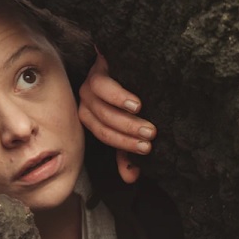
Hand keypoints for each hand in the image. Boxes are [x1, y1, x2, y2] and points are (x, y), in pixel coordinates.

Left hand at [78, 53, 156, 183]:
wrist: (137, 60)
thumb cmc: (133, 98)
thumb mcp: (131, 124)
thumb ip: (127, 150)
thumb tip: (130, 178)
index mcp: (92, 117)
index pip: (103, 135)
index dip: (123, 145)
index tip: (146, 150)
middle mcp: (88, 100)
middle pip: (101, 121)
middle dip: (127, 131)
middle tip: (150, 135)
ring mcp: (91, 82)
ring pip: (99, 104)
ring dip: (123, 116)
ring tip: (144, 120)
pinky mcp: (98, 66)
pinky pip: (101, 82)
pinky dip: (117, 95)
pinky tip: (134, 103)